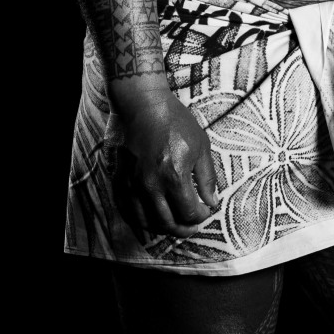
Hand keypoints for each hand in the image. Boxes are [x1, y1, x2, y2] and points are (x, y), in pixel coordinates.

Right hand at [108, 83, 220, 240]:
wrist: (143, 105)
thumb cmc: (174, 121)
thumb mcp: (201, 146)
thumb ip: (207, 178)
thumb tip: (212, 201)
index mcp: (174, 176)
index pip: (188, 212)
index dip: (200, 216)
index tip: (205, 210)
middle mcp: (151, 184)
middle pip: (167, 223)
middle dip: (184, 229)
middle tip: (192, 226)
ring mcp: (133, 184)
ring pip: (146, 222)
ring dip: (163, 228)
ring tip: (174, 225)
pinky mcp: (121, 180)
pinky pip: (128, 211)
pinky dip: (141, 221)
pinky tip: (151, 220)